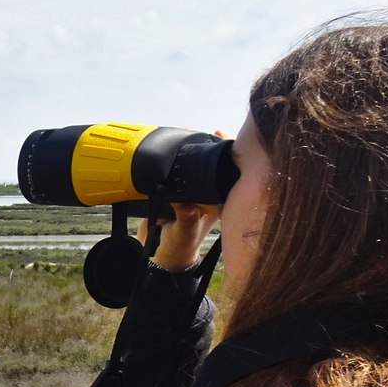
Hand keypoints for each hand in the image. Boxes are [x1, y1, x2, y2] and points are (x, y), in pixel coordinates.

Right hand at [136, 128, 224, 272]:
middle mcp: (208, 193)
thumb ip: (187, 219)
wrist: (160, 257)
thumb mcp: (184, 234)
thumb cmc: (179, 248)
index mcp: (217, 201)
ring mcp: (192, 191)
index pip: (227, 171)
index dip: (226, 151)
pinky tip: (168, 142)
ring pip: (194, 163)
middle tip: (193, 130)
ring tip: (180, 131)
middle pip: (210, 161)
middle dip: (203, 142)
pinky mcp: (176, 191)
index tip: (218, 134)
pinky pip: (177, 170)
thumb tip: (185, 203)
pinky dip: (173, 156)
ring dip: (188, 146)